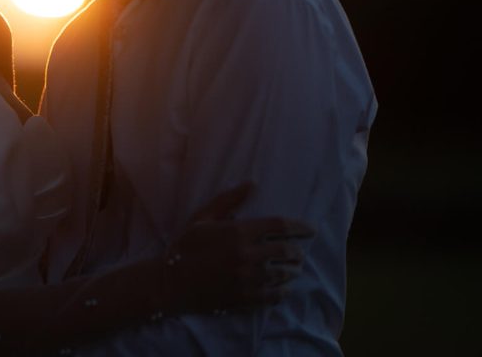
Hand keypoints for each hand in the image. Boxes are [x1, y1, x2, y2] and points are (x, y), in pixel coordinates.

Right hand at [162, 183, 314, 313]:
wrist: (171, 283)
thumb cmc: (185, 246)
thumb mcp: (202, 218)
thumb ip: (228, 200)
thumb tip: (253, 183)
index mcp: (238, 232)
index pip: (279, 226)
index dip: (299, 227)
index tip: (310, 230)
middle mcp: (247, 255)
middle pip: (286, 251)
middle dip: (296, 251)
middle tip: (298, 252)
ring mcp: (248, 279)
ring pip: (284, 274)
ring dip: (292, 271)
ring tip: (292, 269)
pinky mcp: (246, 299)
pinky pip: (275, 295)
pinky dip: (283, 291)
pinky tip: (283, 288)